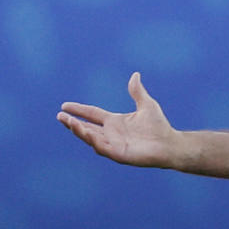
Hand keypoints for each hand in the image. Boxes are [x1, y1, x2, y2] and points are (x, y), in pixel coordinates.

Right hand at [58, 72, 181, 168]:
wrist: (169, 143)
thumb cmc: (159, 126)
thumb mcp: (146, 104)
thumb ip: (137, 91)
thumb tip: (135, 75)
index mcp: (114, 121)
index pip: (92, 114)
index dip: (78, 109)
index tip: (64, 106)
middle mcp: (110, 133)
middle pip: (86, 126)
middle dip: (72, 122)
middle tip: (59, 116)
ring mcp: (112, 144)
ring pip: (89, 137)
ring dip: (78, 130)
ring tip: (68, 122)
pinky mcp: (116, 153)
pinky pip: (100, 147)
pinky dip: (91, 140)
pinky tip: (84, 132)